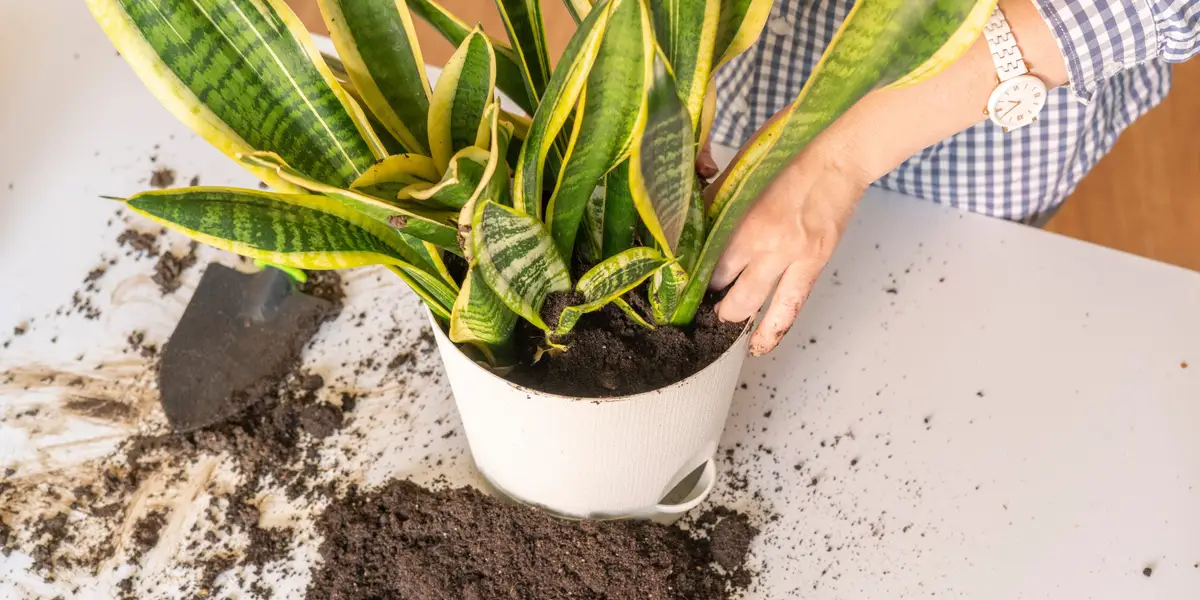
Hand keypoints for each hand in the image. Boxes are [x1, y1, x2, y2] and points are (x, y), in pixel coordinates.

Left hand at [708, 141, 869, 355]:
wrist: (839, 156)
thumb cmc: (790, 152)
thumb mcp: (742, 174)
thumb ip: (718, 204)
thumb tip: (697, 228)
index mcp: (742, 216)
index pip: (706, 261)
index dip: (693, 277)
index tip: (684, 284)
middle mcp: (764, 242)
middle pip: (724, 285)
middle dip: (710, 299)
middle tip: (700, 303)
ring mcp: (790, 256)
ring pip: (753, 304)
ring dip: (734, 316)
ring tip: (723, 324)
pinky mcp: (813, 263)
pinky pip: (789, 306)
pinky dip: (772, 329)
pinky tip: (759, 344)